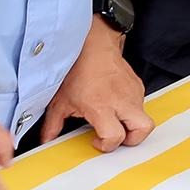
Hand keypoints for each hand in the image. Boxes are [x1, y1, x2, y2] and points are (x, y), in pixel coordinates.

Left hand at [40, 23, 153, 151]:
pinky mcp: (138, 85)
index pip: (115, 136)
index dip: (107, 145)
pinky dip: (130, 110)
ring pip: (143, 117)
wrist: (92, 44)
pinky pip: (140, 104)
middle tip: (117, 137)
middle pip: (143, 129)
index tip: (97, 140)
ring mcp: (132, 92)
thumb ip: (53, 124)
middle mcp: (121, 100)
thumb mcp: (60, 100)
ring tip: (114, 120)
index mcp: (102, 106)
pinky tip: (116, 105)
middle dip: (132, 140)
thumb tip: (47, 138)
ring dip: (130, 124)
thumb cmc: (77, 69)